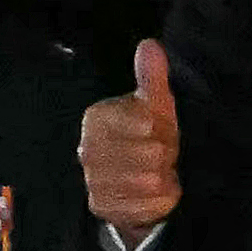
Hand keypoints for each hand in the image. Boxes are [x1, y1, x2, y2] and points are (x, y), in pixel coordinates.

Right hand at [82, 37, 181, 241]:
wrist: (144, 178)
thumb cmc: (150, 134)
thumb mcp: (156, 103)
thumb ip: (152, 76)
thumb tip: (149, 45)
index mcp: (96, 118)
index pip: (135, 121)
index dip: (155, 126)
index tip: (159, 127)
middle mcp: (87, 149)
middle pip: (143, 153)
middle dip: (162, 154)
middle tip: (164, 153)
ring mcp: (92, 180)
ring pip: (143, 180)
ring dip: (161, 177)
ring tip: (162, 172)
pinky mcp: (100, 206)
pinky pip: (139, 205)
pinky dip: (157, 200)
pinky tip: (160, 191)